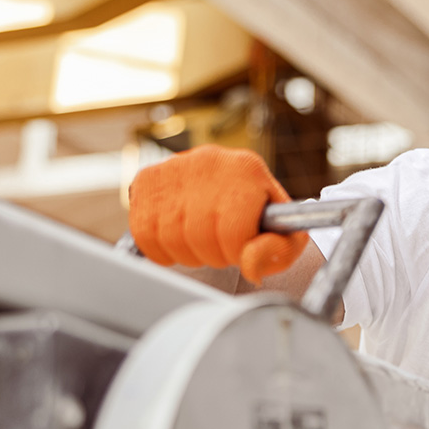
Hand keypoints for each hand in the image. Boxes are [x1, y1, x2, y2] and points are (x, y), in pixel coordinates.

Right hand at [128, 145, 307, 283]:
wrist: (238, 190)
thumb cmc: (263, 220)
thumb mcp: (286, 237)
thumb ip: (276, 253)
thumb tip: (249, 267)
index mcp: (248, 170)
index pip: (233, 232)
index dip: (236, 254)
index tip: (240, 250)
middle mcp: (209, 160)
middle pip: (199, 235)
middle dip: (213, 255)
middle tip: (221, 250)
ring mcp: (174, 167)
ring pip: (169, 235)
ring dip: (187, 254)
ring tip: (203, 244)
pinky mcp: (147, 179)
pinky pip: (142, 231)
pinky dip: (159, 248)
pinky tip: (179, 241)